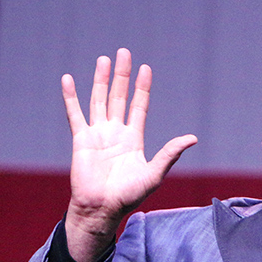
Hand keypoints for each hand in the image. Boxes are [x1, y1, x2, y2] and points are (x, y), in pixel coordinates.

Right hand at [62, 49, 196, 261]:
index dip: (142, 87)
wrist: (102, 208)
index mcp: (133, 138)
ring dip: (101, 80)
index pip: (139, 105)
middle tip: (124, 53)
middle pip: (119, 97)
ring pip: (99, 100)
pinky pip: (75, 114)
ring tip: (104, 60)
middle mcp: (115, 132)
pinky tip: (68, 80)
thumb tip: (192, 138)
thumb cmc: (128, 195)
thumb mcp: (154, 173)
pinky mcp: (81, 140)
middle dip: (122, 75)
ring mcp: (97, 134)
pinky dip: (71, 97)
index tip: (146, 68)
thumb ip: (170, 154)